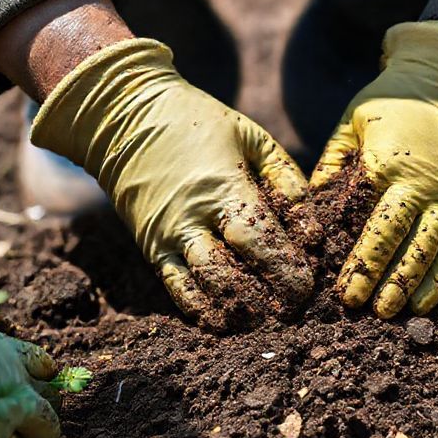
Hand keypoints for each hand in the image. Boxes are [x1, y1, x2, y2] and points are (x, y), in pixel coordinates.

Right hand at [32, 39, 313, 327]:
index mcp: (223, 186)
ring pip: (201, 285)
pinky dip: (198, 308)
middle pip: (230, 270)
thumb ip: (287, 180)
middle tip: (290, 310)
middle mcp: (193, 216)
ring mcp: (168, 235)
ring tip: (262, 321)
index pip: (259, 239)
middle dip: (264, 296)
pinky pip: (174, 287)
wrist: (125, 116)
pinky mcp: (151, 246)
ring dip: (234, 308)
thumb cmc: (200, 124)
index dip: (284, 267)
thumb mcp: (252, 137)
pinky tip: (223, 321)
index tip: (307, 286)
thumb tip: (312, 230)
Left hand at [309, 21, 437, 317]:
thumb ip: (332, 162)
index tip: (338, 287)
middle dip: (375, 278)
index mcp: (388, 167)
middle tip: (354, 307)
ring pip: (427, 253)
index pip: (368, 223)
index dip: (355, 258)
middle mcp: (422, 188)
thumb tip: (310, 206)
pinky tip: (424, 303)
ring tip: (387, 314)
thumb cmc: (395, 102)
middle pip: (396, 242)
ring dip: (406, 286)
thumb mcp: (354, 121)